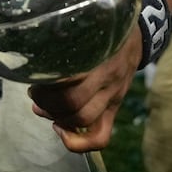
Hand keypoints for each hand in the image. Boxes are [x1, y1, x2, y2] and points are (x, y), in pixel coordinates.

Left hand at [26, 32, 141, 152]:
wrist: (138, 37)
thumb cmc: (103, 29)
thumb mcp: (86, 29)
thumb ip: (64, 41)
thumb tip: (34, 61)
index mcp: (97, 54)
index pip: (69, 78)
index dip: (46, 85)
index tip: (33, 79)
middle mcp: (106, 78)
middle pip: (74, 102)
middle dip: (47, 102)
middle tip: (35, 93)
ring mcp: (112, 96)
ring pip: (84, 119)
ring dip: (57, 118)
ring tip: (42, 108)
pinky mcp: (115, 108)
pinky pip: (101, 137)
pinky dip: (78, 143)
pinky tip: (60, 130)